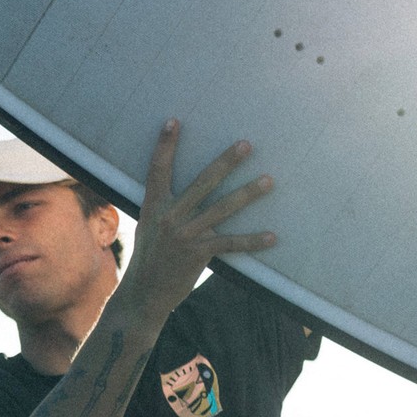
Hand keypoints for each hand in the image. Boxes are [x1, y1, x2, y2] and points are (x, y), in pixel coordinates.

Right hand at [117, 121, 275, 317]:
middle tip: (247, 145)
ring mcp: (185, 234)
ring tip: (269, 181)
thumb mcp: (149, 229)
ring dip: (248, 193)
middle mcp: (170, 216)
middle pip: (203, 182)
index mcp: (154, 206)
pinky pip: (231, 243)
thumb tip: (183, 195)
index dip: (165, 146)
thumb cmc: (149, 260)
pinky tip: (273, 237)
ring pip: (223, 208)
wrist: (143, 295)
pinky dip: (253, 241)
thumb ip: (165, 209)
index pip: (158, 170)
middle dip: (226, 162)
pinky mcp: (198, 254)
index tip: (174, 122)